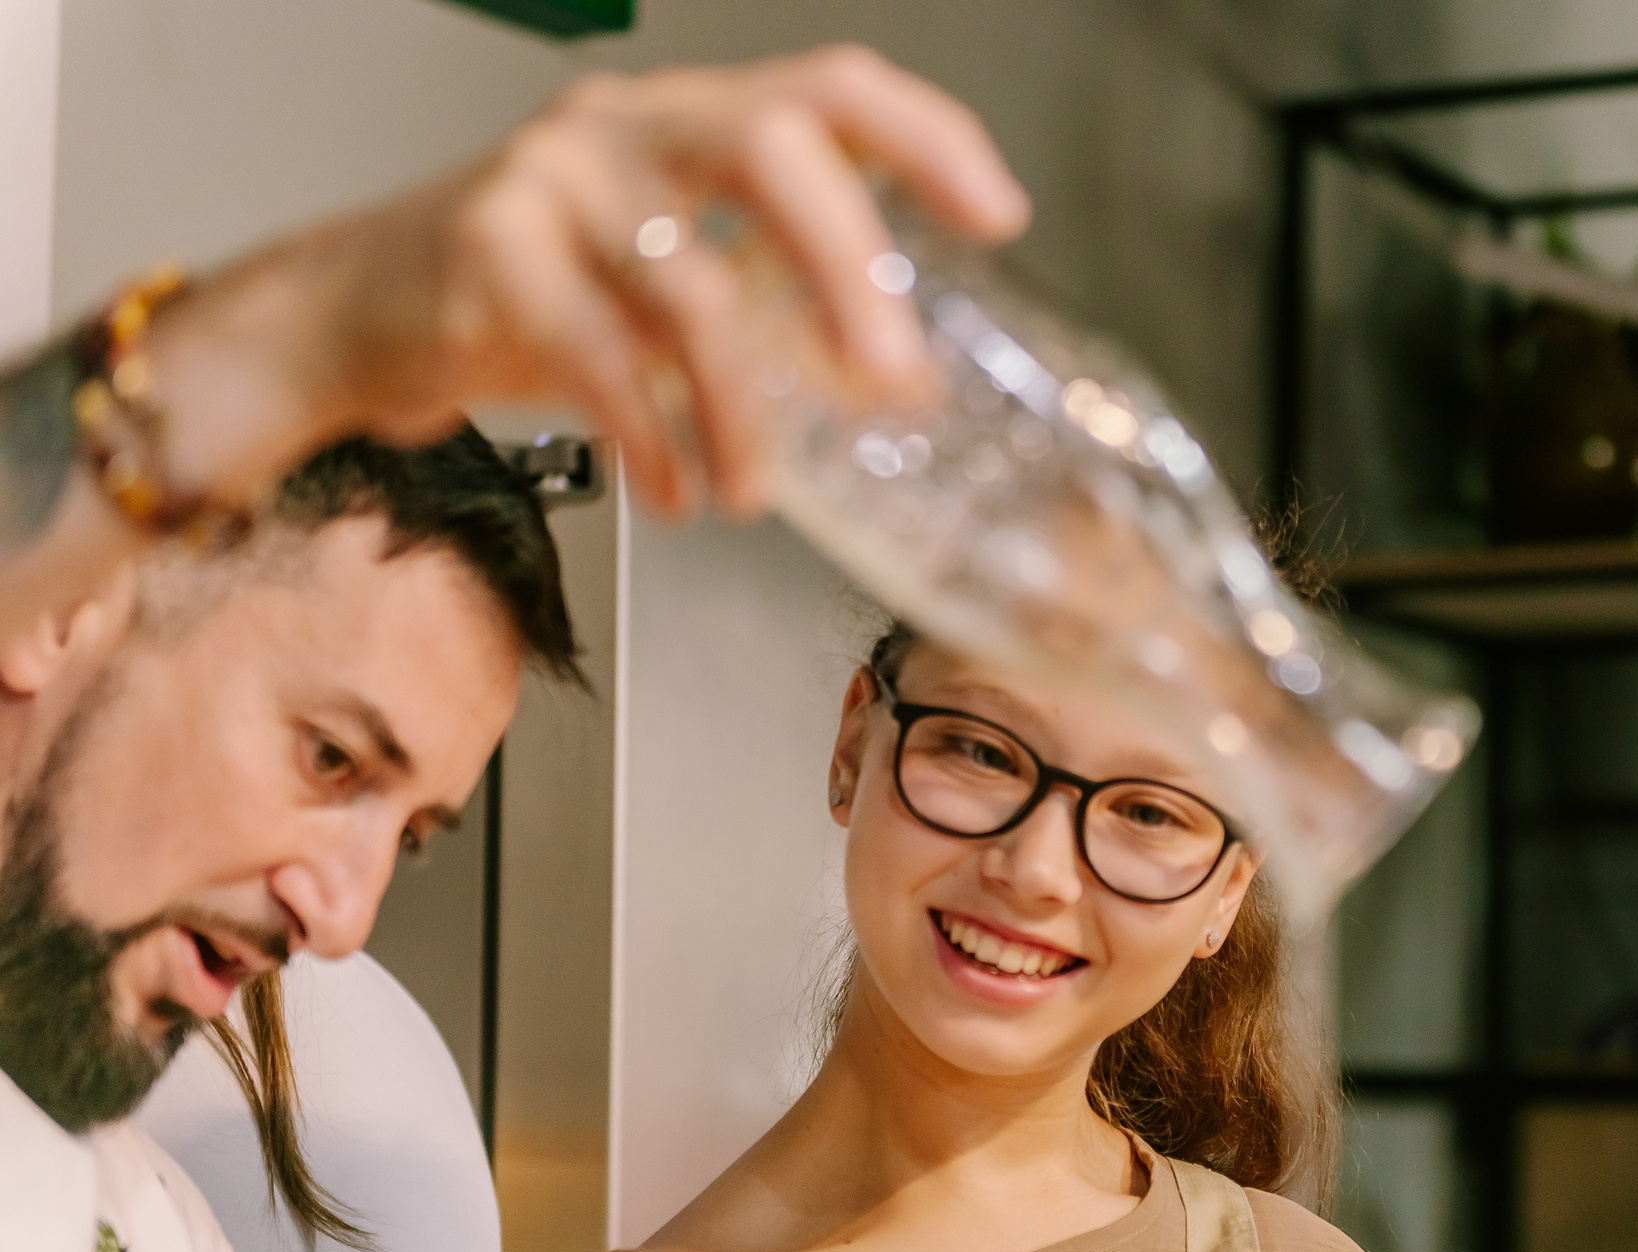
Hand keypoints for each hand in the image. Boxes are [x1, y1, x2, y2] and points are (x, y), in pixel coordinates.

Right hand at [149, 46, 1028, 518]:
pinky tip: (674, 492)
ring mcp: (552, 178)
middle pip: (772, 151)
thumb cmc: (530, 295)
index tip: (997, 214)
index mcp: (691, 119)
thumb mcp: (668, 282)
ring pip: (686, 283)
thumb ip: (773, 312)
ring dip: (741, 409)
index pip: (832, 88)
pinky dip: (650, 437)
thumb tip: (902, 391)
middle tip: (892, 380)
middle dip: (850, 270)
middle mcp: (626, 124)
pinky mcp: (486, 251)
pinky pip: (596, 354)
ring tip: (753, 491)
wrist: (354, 311)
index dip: (926, 138)